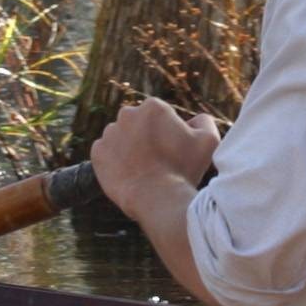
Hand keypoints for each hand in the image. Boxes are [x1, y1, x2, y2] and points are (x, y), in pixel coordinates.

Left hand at [91, 98, 219, 217]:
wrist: (157, 198)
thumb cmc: (184, 169)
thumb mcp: (208, 141)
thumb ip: (204, 122)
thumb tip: (194, 119)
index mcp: (153, 107)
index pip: (159, 116)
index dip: (168, 133)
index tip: (172, 150)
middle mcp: (127, 114)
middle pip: (138, 124)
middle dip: (147, 137)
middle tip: (158, 160)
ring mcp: (109, 133)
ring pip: (121, 137)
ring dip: (130, 148)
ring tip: (143, 169)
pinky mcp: (97, 152)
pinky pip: (106, 153)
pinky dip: (115, 162)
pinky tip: (129, 173)